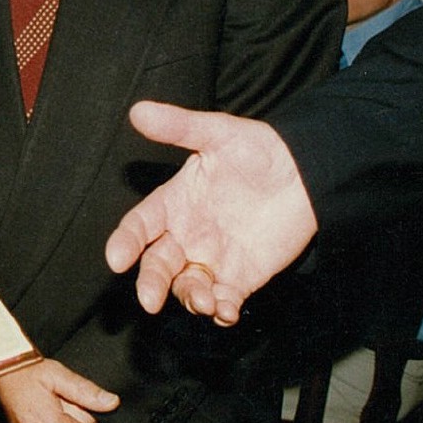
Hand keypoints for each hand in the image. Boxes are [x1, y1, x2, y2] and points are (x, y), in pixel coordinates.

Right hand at [105, 101, 318, 326]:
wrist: (306, 172)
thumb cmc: (257, 149)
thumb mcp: (218, 133)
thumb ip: (178, 127)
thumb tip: (138, 110)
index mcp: (173, 203)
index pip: (139, 226)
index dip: (126, 242)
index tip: (117, 259)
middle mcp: (186, 235)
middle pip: (158, 263)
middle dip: (150, 282)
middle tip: (149, 300)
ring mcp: (212, 258)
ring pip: (187, 285)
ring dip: (189, 298)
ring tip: (204, 300)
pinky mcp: (241, 276)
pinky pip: (225, 298)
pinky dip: (222, 310)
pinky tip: (226, 312)